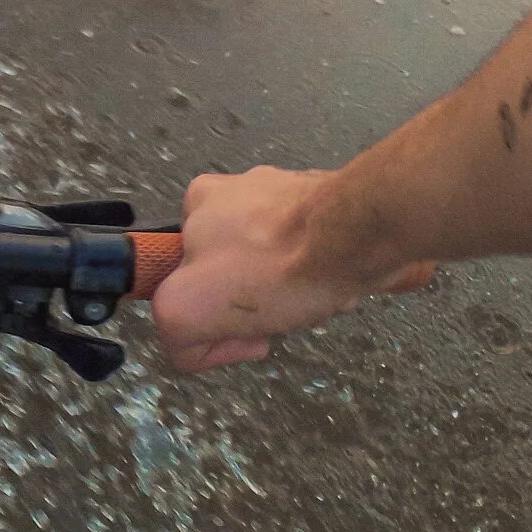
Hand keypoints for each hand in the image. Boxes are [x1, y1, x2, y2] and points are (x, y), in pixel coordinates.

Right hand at [153, 164, 434, 372]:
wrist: (358, 237)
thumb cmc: (278, 266)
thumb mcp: (187, 308)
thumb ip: (174, 328)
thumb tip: (201, 343)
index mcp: (198, 202)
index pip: (190, 271)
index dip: (211, 312)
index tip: (240, 326)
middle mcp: (239, 188)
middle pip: (237, 267)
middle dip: (257, 300)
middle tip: (281, 313)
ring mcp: (290, 191)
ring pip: (280, 260)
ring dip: (296, 289)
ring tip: (317, 300)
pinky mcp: (336, 205)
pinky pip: (320, 250)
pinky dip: (326, 275)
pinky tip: (340, 287)